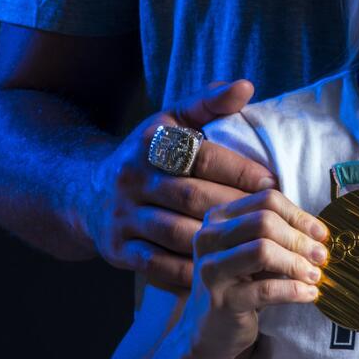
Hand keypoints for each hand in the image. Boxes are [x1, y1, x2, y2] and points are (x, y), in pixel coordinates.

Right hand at [84, 81, 278, 290]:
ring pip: (176, 233)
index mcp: (149, 144)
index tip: (272, 182)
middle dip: (235, 209)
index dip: (239, 170)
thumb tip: (246, 86)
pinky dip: (189, 271)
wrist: (86, 192)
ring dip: (217, 243)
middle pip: (191, 197)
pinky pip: (157, 265)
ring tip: (253, 247)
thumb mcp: (170, 120)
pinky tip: (220, 270)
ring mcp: (122, 216)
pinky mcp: (117, 249)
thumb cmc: (147, 154)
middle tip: (270, 220)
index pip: (200, 156)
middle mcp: (132, 178)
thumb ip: (209, 102)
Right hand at [183, 189, 329, 358]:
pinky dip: (294, 290)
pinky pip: (266, 289)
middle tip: (322, 256)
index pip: (266, 200)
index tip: (321, 233)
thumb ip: (279, 234)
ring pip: (263, 251)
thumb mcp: (255, 250)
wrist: (211, 330)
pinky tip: (310, 294)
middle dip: (300, 239)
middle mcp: (209, 238)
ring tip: (316, 275)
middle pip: (265, 222)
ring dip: (297, 263)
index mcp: (219, 217)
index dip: (299, 215)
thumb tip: (320, 231)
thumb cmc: (241, 283)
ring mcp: (211, 269)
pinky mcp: (221, 301)